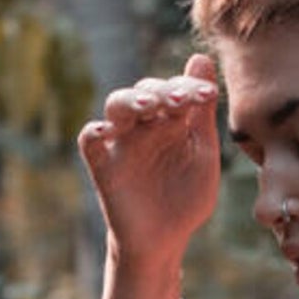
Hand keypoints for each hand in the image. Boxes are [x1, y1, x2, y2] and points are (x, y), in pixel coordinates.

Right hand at [78, 53, 220, 272]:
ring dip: (131, 101)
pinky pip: (89, 141)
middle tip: (182, 101)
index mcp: (171, 120)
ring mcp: (122, 142)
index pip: (177, 89)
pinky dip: (94, 132)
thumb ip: (203, 114)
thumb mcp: (202, 155)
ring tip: (149, 107)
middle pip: (146, 91)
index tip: (209, 95)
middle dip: (163, 91)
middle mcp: (144, 125)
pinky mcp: (102, 165)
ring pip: (117, 105)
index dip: (191, 86)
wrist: (164, 241)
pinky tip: (105, 131)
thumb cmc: (185, 198)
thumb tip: (201, 58)